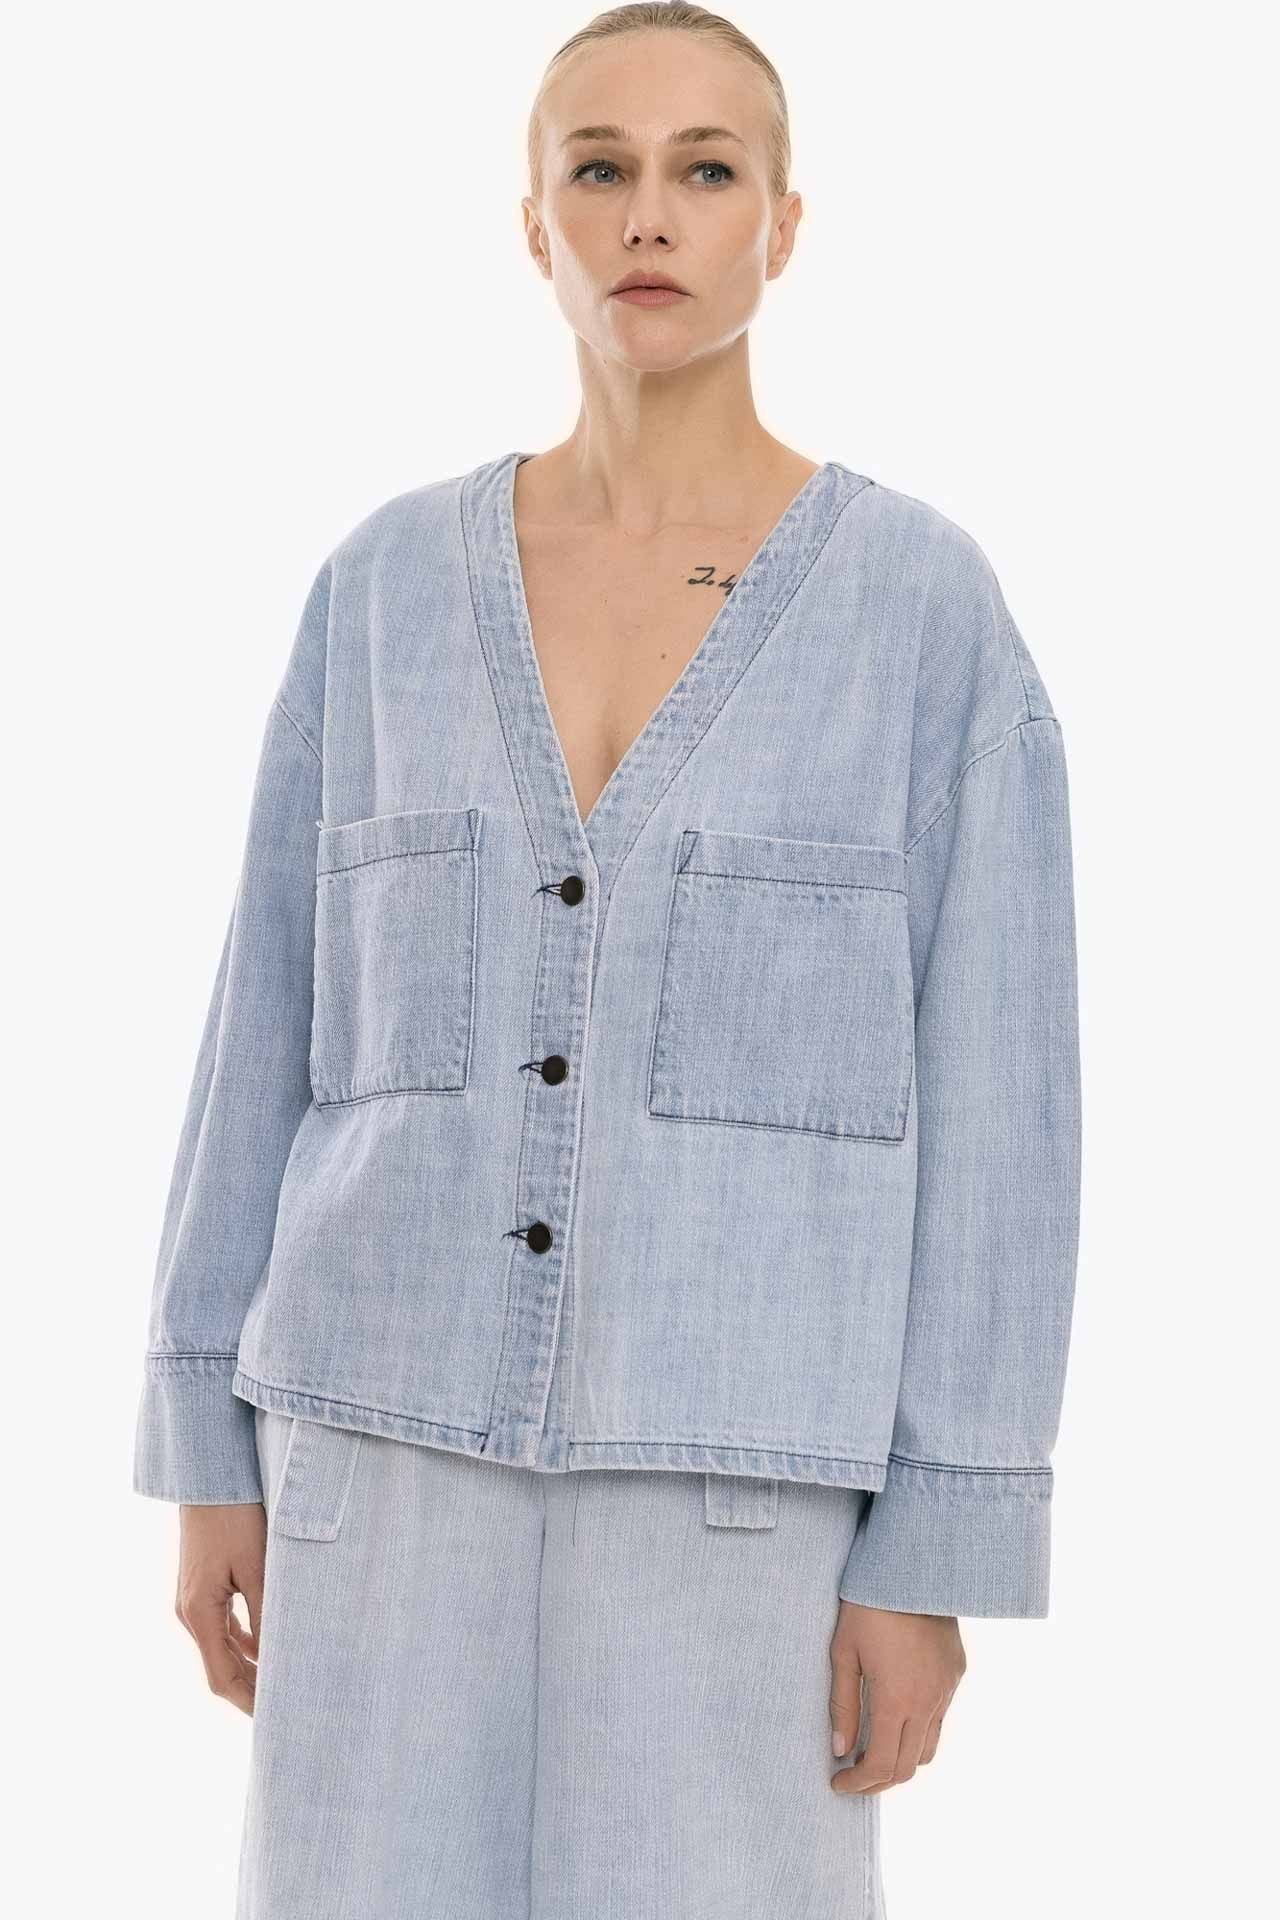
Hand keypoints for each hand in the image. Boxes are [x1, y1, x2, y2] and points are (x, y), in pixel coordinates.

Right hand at [174, 1502, 266, 1715]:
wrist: (210, 1479)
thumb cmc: (235, 1518)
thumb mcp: (257, 1567)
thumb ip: (267, 1615)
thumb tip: (279, 1659)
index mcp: (199, 1613)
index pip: (222, 1677)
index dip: (249, 1701)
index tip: (275, 1719)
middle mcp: (190, 1612)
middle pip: (220, 1667)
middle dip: (251, 1689)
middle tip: (287, 1707)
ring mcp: (193, 1600)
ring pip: (221, 1648)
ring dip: (249, 1667)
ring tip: (283, 1681)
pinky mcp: (202, 1587)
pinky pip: (222, 1627)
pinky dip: (243, 1642)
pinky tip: (265, 1646)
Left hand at [828, 1599, 965, 1793]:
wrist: (913, 1568)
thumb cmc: (868, 1606)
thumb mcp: (844, 1652)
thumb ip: (842, 1705)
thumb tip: (840, 1750)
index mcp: (896, 1700)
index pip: (881, 1765)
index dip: (858, 1784)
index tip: (838, 1783)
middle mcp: (927, 1702)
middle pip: (907, 1767)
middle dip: (877, 1782)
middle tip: (853, 1778)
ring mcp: (946, 1690)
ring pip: (927, 1748)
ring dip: (901, 1760)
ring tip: (873, 1751)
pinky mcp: (955, 1674)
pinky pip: (939, 1718)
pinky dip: (918, 1732)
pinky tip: (897, 1717)